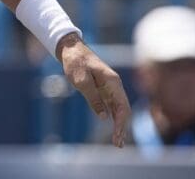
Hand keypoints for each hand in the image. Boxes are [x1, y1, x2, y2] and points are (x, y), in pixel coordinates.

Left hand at [57, 33, 130, 147]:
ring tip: (117, 140)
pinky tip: (113, 127)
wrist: (71, 49)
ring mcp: (110, 87)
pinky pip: (111, 105)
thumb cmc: (75, 63)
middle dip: (122, 127)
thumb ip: (93, 98)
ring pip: (119, 109)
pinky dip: (113, 117)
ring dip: (119, 124)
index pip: (122, 107)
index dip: (121, 124)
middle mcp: (115, 85)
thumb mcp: (81, 81)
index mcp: (113, 82)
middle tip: (118, 144)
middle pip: (123, 110)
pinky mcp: (103, 88)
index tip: (117, 136)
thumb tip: (104, 117)